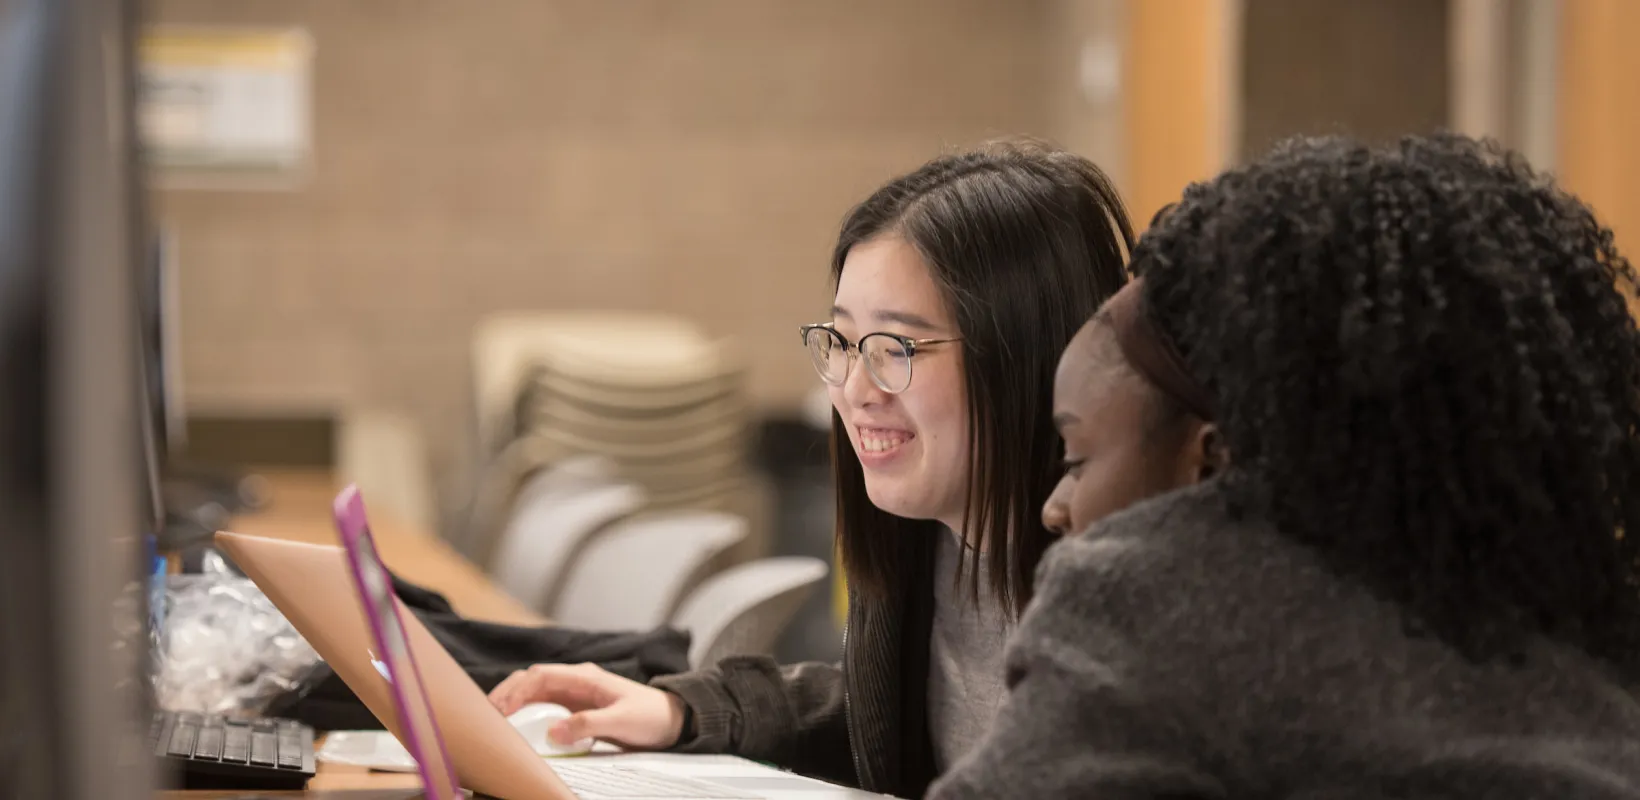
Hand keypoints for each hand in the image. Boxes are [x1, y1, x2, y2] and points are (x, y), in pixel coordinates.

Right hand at [487, 662, 686, 749]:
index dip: (516, 690)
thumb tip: (553, 731)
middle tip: (486, 716)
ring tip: (493, 723)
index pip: (541, 676)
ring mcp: (574, 696)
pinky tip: (516, 729)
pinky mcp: (575, 711)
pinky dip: (526, 717)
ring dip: (513, 705)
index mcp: (585, 677)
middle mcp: (576, 682)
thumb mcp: (622, 721)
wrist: (672, 721)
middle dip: (506, 694)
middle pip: (531, 681)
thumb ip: (588, 724)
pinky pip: (544, 710)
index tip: (499, 709)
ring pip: (534, 695)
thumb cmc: (650, 716)